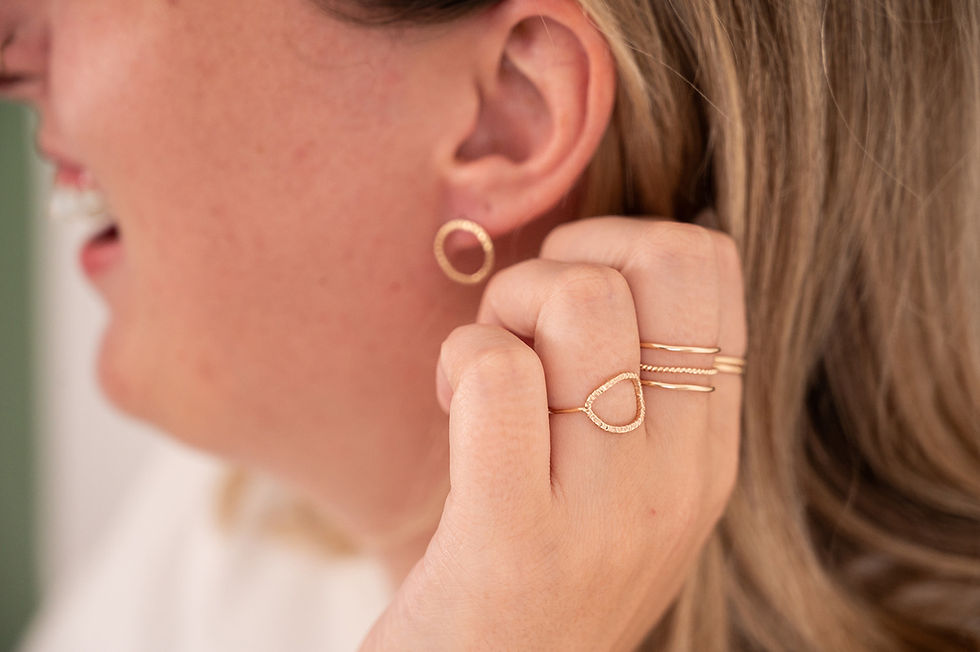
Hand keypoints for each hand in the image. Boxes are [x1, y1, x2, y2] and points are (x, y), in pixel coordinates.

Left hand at [360, 216, 746, 650]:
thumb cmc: (533, 572)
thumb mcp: (617, 485)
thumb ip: (633, 388)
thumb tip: (599, 258)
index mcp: (707, 452)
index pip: (711, 268)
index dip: (626, 243)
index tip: (572, 295)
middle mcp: (678, 477)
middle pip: (659, 262)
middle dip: (567, 261)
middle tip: (522, 328)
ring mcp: (607, 512)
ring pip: (575, 303)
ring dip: (502, 311)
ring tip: (480, 379)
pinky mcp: (514, 539)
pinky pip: (497, 373)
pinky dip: (460, 361)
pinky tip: (450, 409)